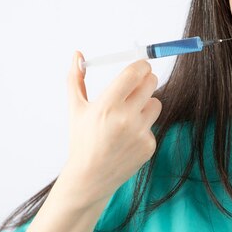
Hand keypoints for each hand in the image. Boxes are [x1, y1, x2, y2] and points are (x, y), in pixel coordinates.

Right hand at [63, 51, 161, 204]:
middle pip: (151, 83)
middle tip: (138, 83)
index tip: (141, 65)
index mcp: (107, 105)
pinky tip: (128, 136)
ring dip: (146, 103)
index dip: (141, 66)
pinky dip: (144, 126)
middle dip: (146, 80)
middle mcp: (126, 118)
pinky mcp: (149, 145)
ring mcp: (140, 133)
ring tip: (129, 114)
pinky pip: (153, 125)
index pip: (135, 74)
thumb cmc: (82, 140)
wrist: (91, 176)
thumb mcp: (76, 109)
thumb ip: (76, 79)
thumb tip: (77, 55)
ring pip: (156, 103)